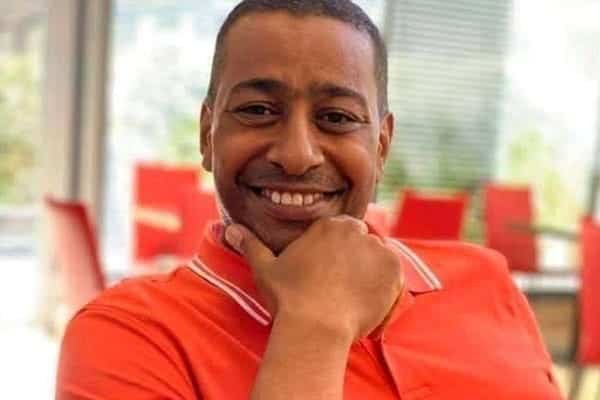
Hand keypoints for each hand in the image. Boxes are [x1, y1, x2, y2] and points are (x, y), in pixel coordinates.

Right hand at [225, 216, 404, 340]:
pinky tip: (367, 300)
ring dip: (371, 271)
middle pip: (362, 243)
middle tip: (342, 285)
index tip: (331, 270)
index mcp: (330, 226)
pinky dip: (386, 286)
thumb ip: (250, 245)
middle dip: (356, 259)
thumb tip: (229, 229)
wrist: (315, 327)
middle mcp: (356, 231)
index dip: (338, 252)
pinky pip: (395, 274)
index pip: (343, 231)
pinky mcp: (393, 270)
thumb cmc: (289, 297)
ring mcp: (378, 249)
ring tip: (354, 295)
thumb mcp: (265, 269)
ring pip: (379, 257)